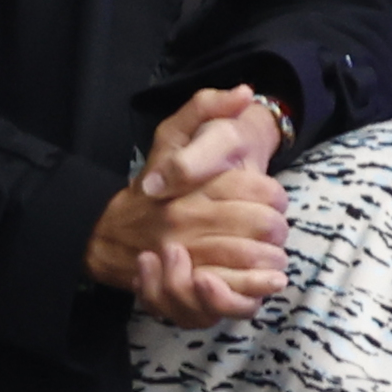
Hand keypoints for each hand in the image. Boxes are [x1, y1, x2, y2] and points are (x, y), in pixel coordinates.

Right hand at [84, 88, 291, 325]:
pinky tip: (263, 287)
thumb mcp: (174, 131)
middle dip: (279, 228)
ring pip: (245, 262)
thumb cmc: (155, 178)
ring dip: (271, 262)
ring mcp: (178, 258)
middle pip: (260, 226)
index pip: (258, 191)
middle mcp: (181, 222)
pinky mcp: (177, 290)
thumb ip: (206, 106)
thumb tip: (244, 93)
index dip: (276, 196)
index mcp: (188, 187)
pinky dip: (248, 295)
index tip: (276, 199)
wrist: (113, 228)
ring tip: (277, 260)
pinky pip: (221, 298)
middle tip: (278, 231)